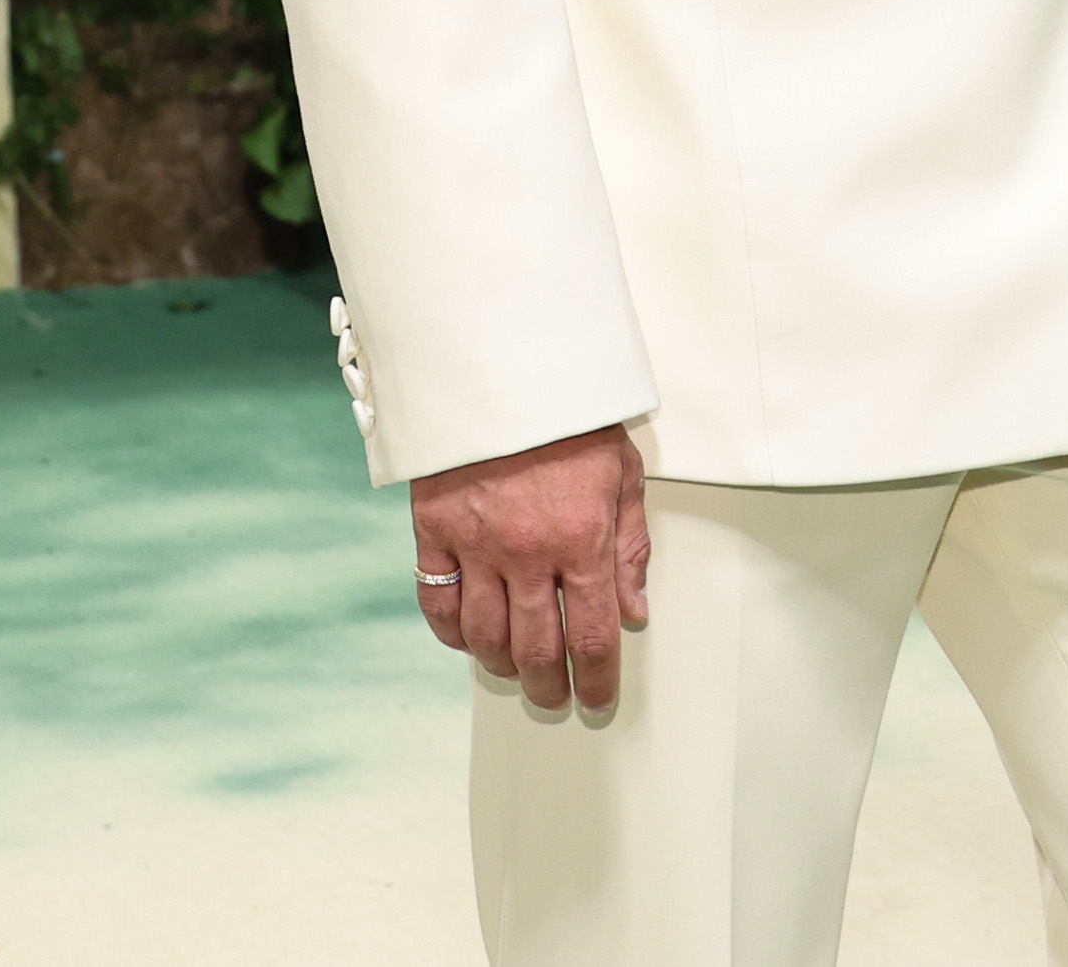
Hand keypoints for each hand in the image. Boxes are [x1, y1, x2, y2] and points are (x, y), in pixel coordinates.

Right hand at [412, 424, 650, 714]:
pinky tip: (470, 639)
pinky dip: (453, 633)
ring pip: (485, 637)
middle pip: (537, 650)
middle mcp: (528, 552)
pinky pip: (437, 603)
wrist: (503, 369)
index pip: (592, 636)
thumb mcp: (624, 472)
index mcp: (582, 539)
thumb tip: (633, 612)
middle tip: (557, 697)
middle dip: (551, 686)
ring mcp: (476, 545)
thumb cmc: (570, 416)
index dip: (597, 680)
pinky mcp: (434, 532)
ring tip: (517, 672)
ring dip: (503, 667)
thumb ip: (630, 547)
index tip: (599, 699)